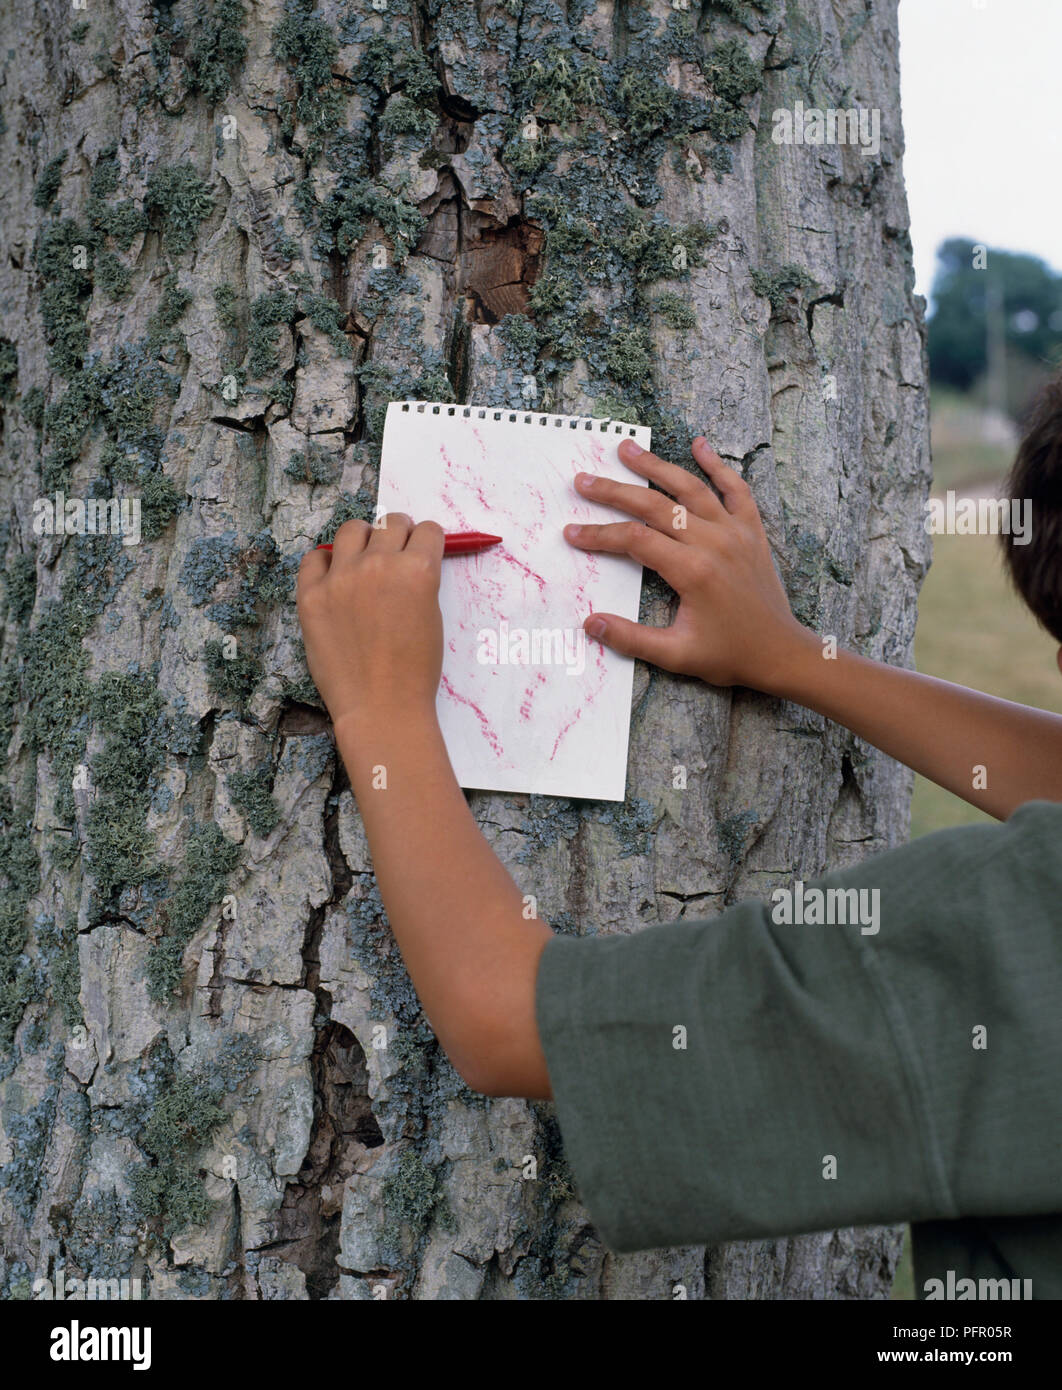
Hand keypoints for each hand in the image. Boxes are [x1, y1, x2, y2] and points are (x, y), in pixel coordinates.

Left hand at [296, 515, 444, 727]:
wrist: (382, 708)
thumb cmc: (415, 671)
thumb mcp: (433, 617)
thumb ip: (420, 581)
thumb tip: (410, 560)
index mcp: (418, 570)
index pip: (427, 530)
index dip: (427, 539)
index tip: (421, 547)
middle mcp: (379, 565)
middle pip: (390, 522)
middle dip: (398, 534)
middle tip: (395, 552)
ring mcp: (341, 578)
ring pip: (352, 530)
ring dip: (363, 538)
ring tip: (363, 559)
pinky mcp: (311, 595)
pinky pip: (314, 559)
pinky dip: (325, 563)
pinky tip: (334, 578)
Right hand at [564, 436, 813, 692]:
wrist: (781, 652)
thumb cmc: (730, 654)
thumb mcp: (676, 655)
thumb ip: (631, 638)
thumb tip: (590, 623)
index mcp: (692, 571)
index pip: (634, 540)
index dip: (599, 535)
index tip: (572, 533)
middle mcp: (713, 542)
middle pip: (655, 505)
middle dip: (614, 491)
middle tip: (583, 481)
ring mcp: (735, 532)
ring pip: (690, 488)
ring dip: (656, 466)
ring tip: (626, 449)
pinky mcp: (752, 531)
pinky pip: (735, 489)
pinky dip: (718, 465)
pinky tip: (700, 444)